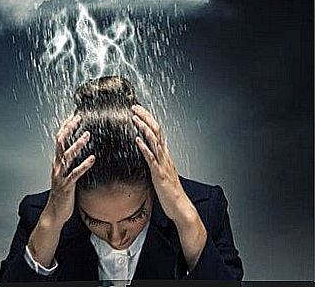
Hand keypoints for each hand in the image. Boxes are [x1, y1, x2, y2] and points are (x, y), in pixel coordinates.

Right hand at [44, 114, 94, 225]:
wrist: (55, 213)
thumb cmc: (63, 194)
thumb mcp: (66, 175)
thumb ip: (71, 164)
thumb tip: (81, 153)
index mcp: (57, 162)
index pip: (59, 139)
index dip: (65, 127)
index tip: (73, 116)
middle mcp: (57, 166)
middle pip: (60, 143)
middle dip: (69, 129)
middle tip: (78, 119)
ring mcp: (61, 176)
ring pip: (67, 156)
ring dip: (77, 144)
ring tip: (87, 135)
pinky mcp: (67, 186)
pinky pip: (75, 173)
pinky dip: (84, 165)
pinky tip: (92, 158)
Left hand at [132, 105, 206, 270]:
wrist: (180, 206)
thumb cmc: (170, 192)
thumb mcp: (160, 173)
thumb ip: (154, 162)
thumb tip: (146, 153)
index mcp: (165, 155)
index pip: (157, 132)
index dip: (148, 119)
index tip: (138, 110)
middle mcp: (165, 156)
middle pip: (156, 131)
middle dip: (145, 117)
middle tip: (134, 107)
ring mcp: (163, 164)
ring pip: (154, 141)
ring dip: (144, 128)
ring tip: (135, 118)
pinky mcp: (159, 174)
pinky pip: (151, 158)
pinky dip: (144, 147)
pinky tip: (137, 140)